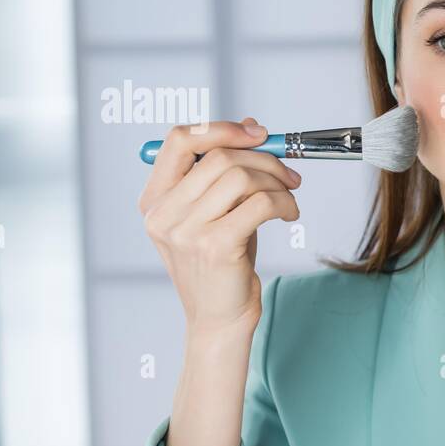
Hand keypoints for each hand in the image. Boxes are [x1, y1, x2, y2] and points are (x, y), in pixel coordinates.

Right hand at [139, 118, 301, 335]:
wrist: (219, 319)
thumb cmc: (221, 264)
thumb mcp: (217, 212)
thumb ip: (225, 173)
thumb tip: (251, 126)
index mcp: (154, 200)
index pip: (179, 140)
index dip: (222, 129)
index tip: (257, 133)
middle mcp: (162, 214)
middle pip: (219, 157)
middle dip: (264, 159)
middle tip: (289, 174)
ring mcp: (185, 231)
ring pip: (240, 177)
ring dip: (277, 182)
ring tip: (290, 198)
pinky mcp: (215, 247)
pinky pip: (259, 204)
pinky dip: (284, 202)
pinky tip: (290, 213)